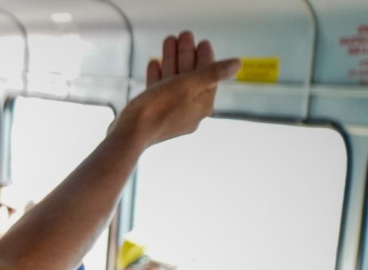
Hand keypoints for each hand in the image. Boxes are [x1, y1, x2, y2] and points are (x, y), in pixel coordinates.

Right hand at [114, 32, 241, 147]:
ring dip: (171, 61)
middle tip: (183, 36)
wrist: (129, 134)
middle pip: (190, 77)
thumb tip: (237, 64)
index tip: (201, 42)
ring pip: (173, 82)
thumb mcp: (188, 85)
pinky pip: (159, 91)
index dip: (205, 57)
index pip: (208, 76)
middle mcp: (189, 110)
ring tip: (167, 42)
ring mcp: (170, 113)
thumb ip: (212, 73)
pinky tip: (154, 64)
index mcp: (202, 105)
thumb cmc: (158, 109)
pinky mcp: (153, 114)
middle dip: (186, 55)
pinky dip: (158, 76)